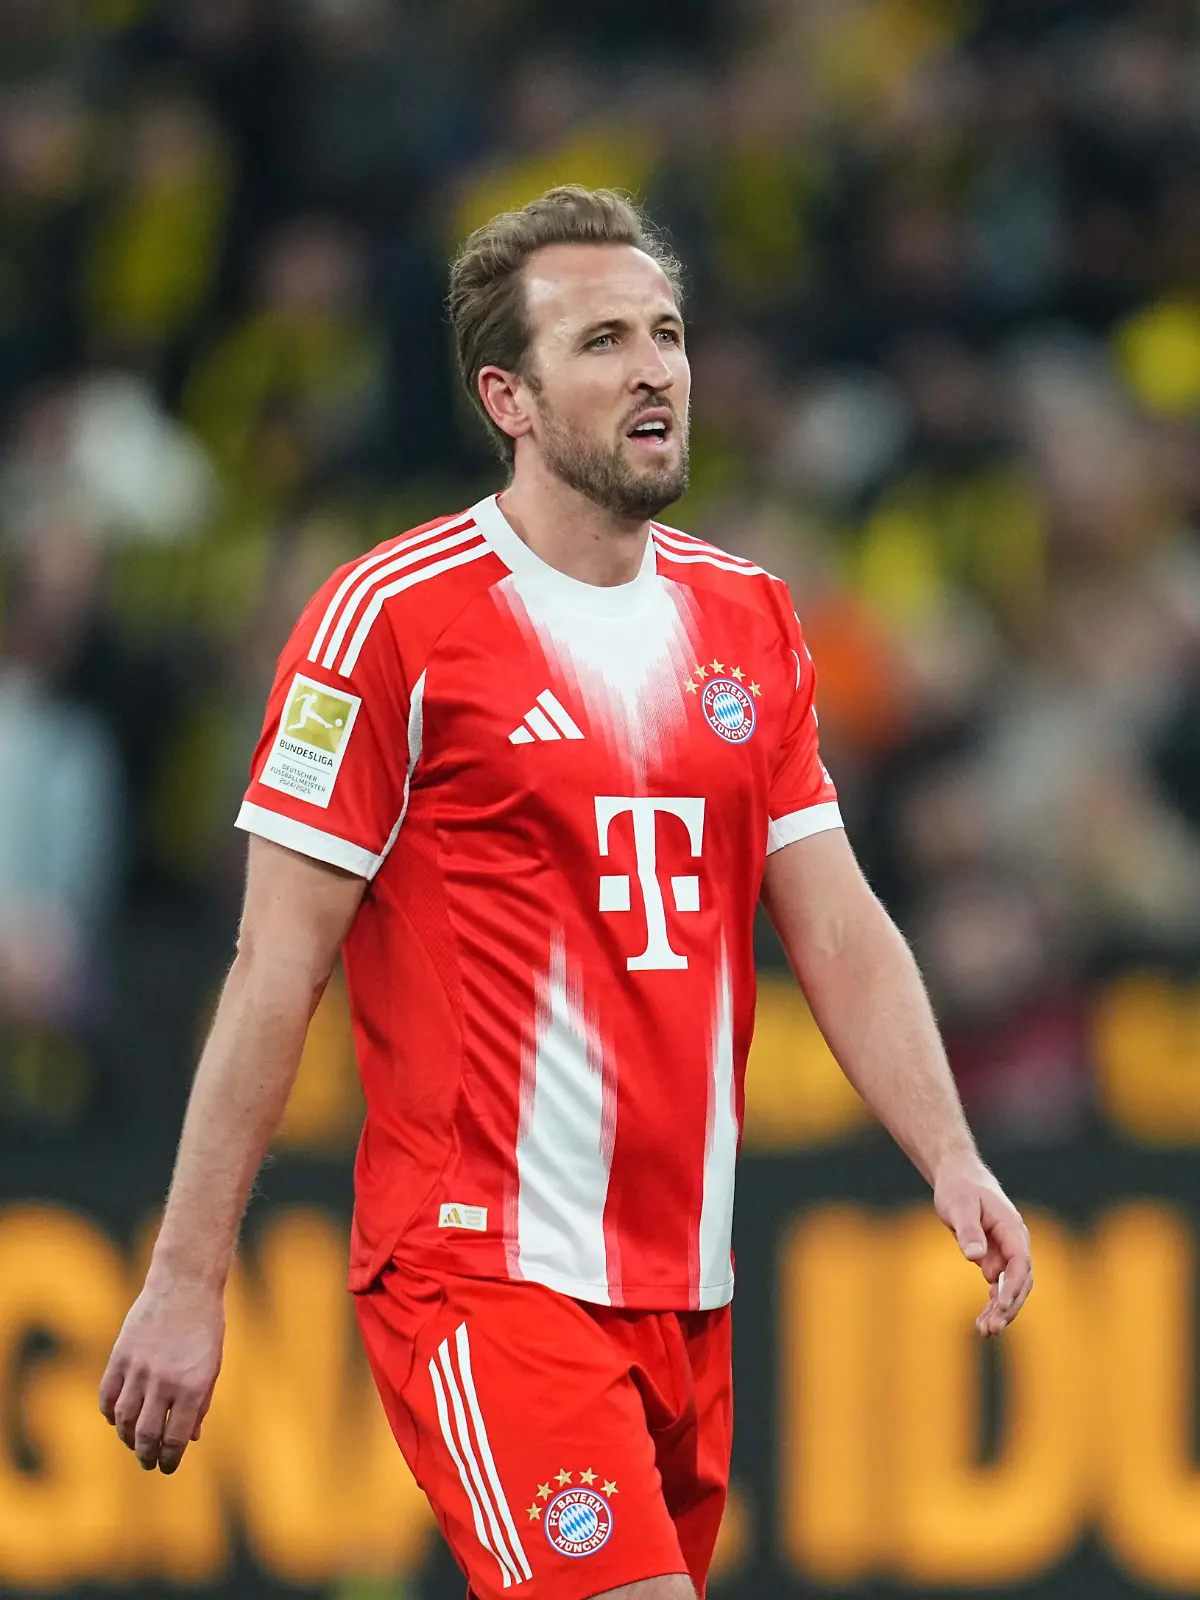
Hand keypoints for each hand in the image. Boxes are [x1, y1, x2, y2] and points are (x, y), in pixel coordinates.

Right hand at [99, 1273, 224, 1472]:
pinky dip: (110, 1413)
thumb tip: (192, 1438)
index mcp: (193, 1387)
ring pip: (123, 1420)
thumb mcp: (212, 1365)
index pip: (176, 1439)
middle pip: (146, 1436)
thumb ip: (201, 1403)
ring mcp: (139, 1369)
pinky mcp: (120, 1356)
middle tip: (148, 1463)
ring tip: (134, 1444)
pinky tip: (118, 1419)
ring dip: (127, 1439)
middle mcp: (164, 1382)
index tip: (167, 1467)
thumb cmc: (205, 1327)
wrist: (185, 1285)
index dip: (170, 1459)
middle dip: (147, 1456)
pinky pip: (107, 1396)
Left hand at [934, 1154, 1032, 1337]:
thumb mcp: (959, 1205)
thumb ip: (968, 1230)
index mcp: (1012, 1227)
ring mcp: (1006, 1252)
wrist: (958, 1177)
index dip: (1012, 1285)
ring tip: (985, 1331)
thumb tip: (976, 1257)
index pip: (1020, 1262)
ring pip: (1010, 1287)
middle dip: (1008, 1306)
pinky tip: (983, 1321)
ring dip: (1000, 1310)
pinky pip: (997, 1285)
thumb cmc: (959, 1188)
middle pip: (1021, 1280)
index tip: (999, 1305)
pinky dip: (992, 1303)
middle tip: (991, 1327)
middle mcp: (1014, 1242)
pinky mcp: (994, 1258)